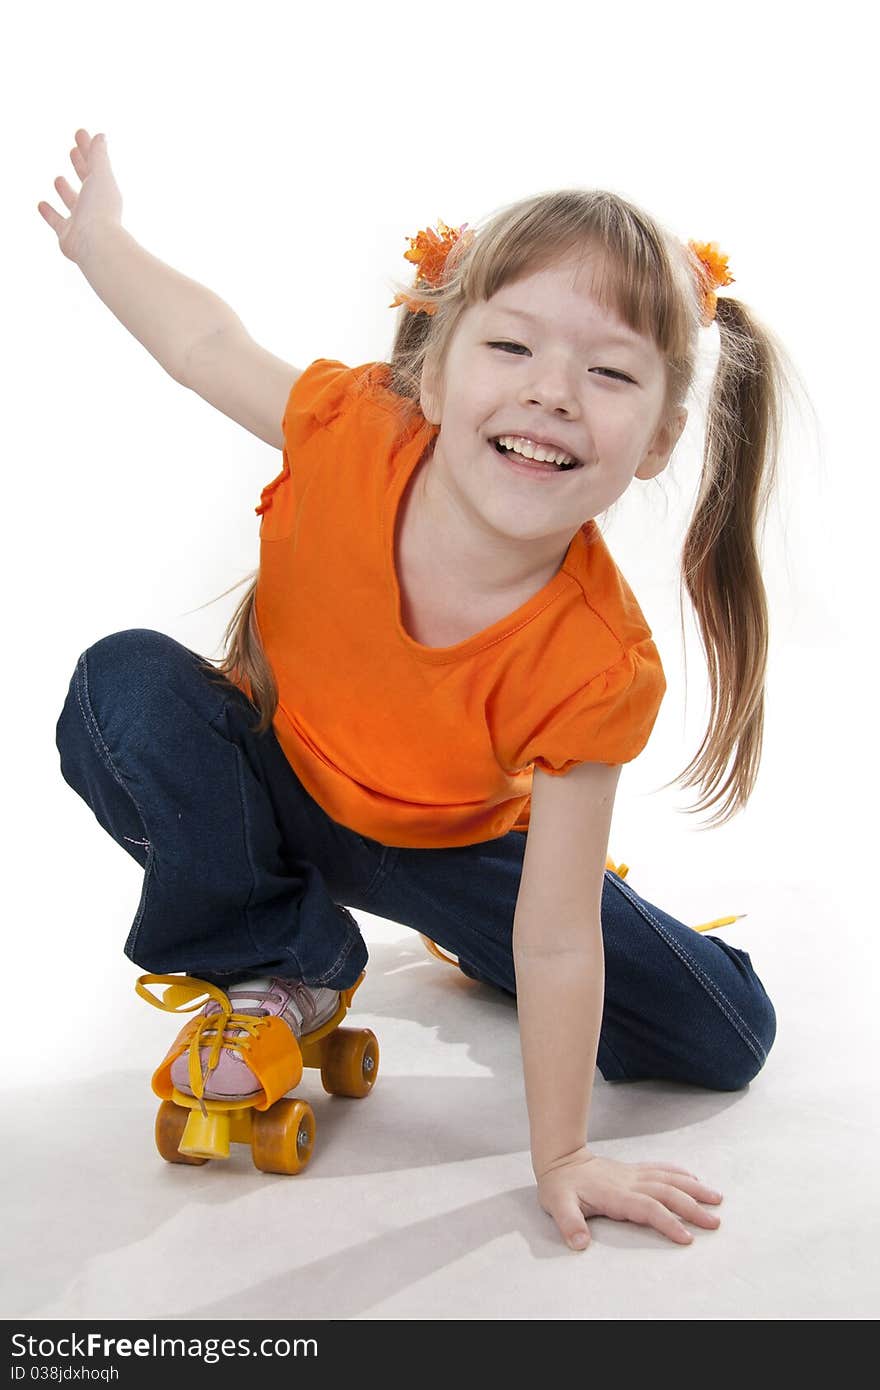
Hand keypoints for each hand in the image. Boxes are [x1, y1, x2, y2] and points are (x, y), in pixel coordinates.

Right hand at [37, 128, 123, 264]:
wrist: (95, 245)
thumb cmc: (100, 209)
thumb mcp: (100, 175)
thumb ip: (99, 156)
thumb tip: (101, 136)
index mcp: (104, 190)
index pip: (95, 164)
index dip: (88, 148)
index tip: (81, 133)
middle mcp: (94, 205)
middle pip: (86, 181)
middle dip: (80, 165)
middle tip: (73, 150)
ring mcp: (81, 220)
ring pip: (72, 202)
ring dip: (65, 190)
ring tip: (58, 179)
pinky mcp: (67, 235)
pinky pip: (57, 221)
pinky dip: (49, 213)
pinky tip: (41, 204)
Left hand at [535, 1145, 722, 1250]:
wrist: (560, 1160)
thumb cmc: (560, 1186)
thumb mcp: (557, 1206)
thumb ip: (569, 1223)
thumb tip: (579, 1242)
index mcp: (615, 1194)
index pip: (648, 1208)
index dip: (668, 1222)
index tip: (687, 1236)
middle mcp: (630, 1182)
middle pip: (667, 1193)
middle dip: (692, 1207)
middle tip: (715, 1222)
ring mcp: (634, 1175)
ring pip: (669, 1179)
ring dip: (694, 1188)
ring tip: (716, 1198)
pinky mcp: (634, 1171)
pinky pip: (662, 1169)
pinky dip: (680, 1173)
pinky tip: (694, 1178)